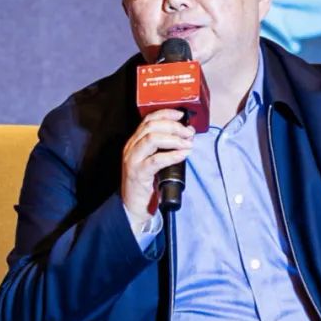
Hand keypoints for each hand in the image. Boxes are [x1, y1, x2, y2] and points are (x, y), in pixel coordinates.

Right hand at [121, 109, 193, 229]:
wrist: (132, 207)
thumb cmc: (146, 183)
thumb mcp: (153, 160)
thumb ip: (164, 148)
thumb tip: (186, 136)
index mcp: (134, 142)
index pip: (148, 119)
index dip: (166, 113)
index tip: (182, 114)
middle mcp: (131, 147)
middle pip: (151, 126)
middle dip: (173, 126)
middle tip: (188, 132)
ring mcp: (133, 160)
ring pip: (152, 139)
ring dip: (174, 139)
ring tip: (188, 143)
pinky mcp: (138, 173)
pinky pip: (156, 160)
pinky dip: (172, 155)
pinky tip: (183, 155)